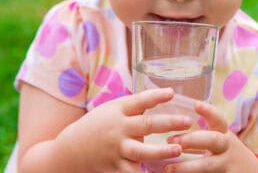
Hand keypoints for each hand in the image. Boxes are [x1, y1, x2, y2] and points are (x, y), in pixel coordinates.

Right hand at [58, 88, 191, 172]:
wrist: (70, 150)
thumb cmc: (97, 124)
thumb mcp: (112, 109)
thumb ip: (133, 108)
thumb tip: (159, 102)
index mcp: (118, 110)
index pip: (140, 100)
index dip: (156, 96)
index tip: (172, 92)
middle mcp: (118, 128)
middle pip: (146, 125)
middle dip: (168, 123)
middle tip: (187, 122)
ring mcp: (117, 149)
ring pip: (141, 151)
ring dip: (161, 151)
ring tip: (178, 149)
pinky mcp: (115, 167)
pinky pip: (133, 172)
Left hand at [165, 101, 257, 172]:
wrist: (251, 172)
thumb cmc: (225, 151)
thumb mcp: (217, 139)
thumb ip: (199, 136)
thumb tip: (170, 133)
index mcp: (224, 133)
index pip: (218, 119)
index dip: (208, 111)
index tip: (196, 104)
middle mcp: (227, 147)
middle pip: (213, 140)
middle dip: (192, 139)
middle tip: (170, 140)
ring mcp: (228, 165)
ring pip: (209, 165)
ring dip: (187, 167)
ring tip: (168, 169)